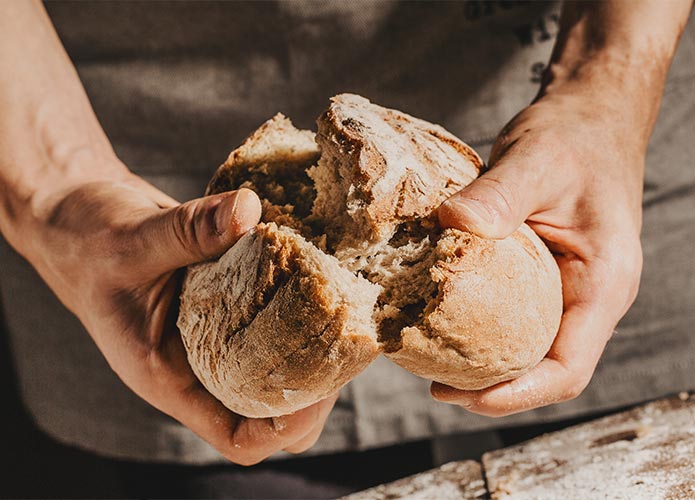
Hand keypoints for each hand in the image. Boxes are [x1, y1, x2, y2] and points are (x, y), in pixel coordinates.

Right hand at [25, 168, 337, 463]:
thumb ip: (188, 230)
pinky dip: (296, 301)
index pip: (238, 436)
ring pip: (276, 361)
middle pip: (271, 408)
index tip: (322, 384)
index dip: (285, 425)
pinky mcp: (226, 301)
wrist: (79, 217)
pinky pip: (270, 315)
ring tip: (340, 304)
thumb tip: (249, 211)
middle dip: (314, 384)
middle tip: (343, 337)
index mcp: (170, 377)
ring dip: (311, 341)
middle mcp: (199, 364)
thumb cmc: (87, 241)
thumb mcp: (131, 239)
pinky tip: (317, 268)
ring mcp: (215, 334)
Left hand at [433, 90, 643, 415]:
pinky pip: (514, 316)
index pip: (567, 369)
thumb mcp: (538, 160)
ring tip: (431, 361)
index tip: (460, 395)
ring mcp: (567, 287)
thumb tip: (450, 224)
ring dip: (485, 363)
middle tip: (433, 385)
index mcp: (603, 283)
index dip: (516, 395)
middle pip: (544, 369)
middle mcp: (588, 296)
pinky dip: (481, 328)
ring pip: (529, 347)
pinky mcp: (544, 273)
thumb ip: (500, 194)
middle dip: (492, 388)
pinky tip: (441, 318)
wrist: (589, 115)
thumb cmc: (576, 137)